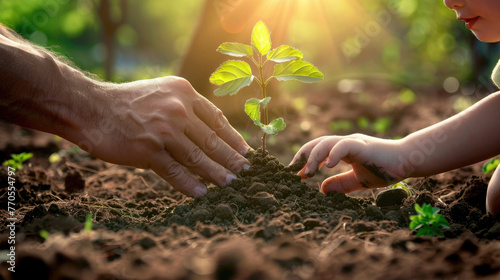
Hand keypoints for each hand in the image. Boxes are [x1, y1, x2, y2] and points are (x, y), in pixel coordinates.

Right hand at [75, 76, 249, 196]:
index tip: (244, 150)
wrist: (91, 108)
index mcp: (184, 94)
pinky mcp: (148, 150)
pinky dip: (189, 184)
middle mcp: (177, 110)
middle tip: (245, 170)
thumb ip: (185, 108)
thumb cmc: (128, 103)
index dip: (232, 137)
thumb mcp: (162, 94)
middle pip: (211, 140)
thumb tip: (209, 132)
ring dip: (216, 173)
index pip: (216, 119)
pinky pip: (175, 171)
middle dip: (231, 157)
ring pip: (197, 157)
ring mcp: (163, 130)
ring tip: (230, 183)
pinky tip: (201, 193)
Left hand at [290, 134, 406, 193]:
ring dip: (314, 156)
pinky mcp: (362, 145)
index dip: (305, 160)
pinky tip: (327, 166)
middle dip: (303, 156)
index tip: (295, 174)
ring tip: (307, 172)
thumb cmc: (384, 169)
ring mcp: (353, 142)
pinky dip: (334, 153)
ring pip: (326, 142)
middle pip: (317, 143)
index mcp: (342, 150)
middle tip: (294, 172)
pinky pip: (344, 145)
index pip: (318, 149)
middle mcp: (345, 143)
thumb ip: (341, 184)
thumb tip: (322, 190)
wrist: (407, 161)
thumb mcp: (358, 180)